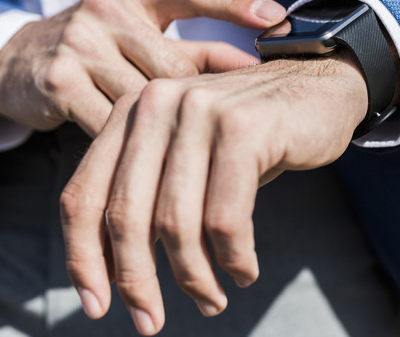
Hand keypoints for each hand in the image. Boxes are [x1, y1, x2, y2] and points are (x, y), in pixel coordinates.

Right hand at [0, 0, 285, 136]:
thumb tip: (254, 72)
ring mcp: (80, 43)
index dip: (237, 2)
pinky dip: (130, 146)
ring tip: (183, 155)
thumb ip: (191, 52)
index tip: (277, 19)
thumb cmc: (96, 52)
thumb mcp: (138, 38)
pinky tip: (139, 161)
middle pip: (175, 65)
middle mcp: (108, 10)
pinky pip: (111, 124)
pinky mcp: (58, 81)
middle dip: (197, 105)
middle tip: (219, 135)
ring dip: (163, 132)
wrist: (14, 62)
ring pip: (145, 100)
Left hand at [60, 50, 367, 334]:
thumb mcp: (185, 158)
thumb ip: (146, 197)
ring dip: (193, 277)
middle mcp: (154, 105)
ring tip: (211, 300)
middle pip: (124, 215)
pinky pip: (226, 218)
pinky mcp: (243, 128)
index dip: (83, 258)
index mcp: (129, 114)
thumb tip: (116, 275)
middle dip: (136, 282)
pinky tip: (243, 272)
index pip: (82, 196)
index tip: (98, 306)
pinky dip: (233, 258)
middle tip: (151, 323)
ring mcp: (198, 112)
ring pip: (176, 223)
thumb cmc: (247, 137)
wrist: (318, 87)